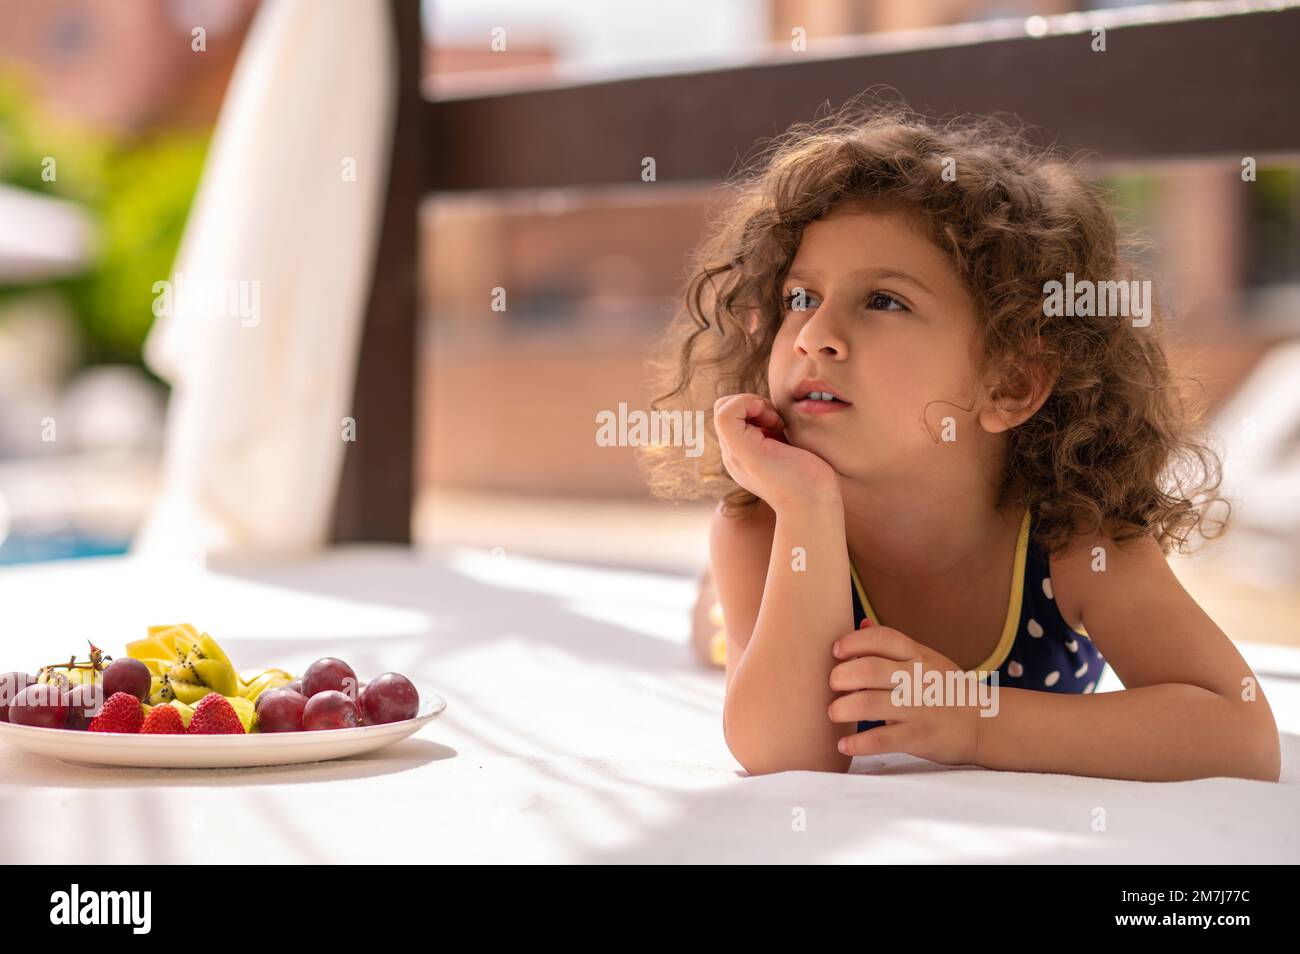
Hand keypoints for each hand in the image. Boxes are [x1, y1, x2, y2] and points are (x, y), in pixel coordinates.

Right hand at [713, 393, 837, 511]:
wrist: (814, 504)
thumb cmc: (813, 479)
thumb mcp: (789, 450)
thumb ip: (777, 435)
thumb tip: (780, 416)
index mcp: (742, 456)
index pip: (731, 415)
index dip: (752, 407)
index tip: (778, 423)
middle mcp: (732, 456)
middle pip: (724, 409)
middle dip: (751, 404)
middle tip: (777, 422)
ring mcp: (733, 454)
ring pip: (723, 407)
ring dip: (754, 404)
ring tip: (778, 426)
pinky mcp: (740, 451)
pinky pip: (726, 412)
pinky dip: (750, 404)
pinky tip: (775, 424)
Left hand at [826, 619, 986, 765]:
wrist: (985, 724)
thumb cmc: (946, 689)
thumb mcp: (926, 659)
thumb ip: (893, 645)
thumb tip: (862, 623)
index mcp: (918, 656)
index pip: (882, 638)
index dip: (853, 642)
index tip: (836, 651)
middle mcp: (917, 678)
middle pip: (870, 670)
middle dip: (841, 676)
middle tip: (832, 685)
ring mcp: (918, 708)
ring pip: (870, 704)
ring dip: (843, 708)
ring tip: (833, 712)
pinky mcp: (918, 737)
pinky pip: (882, 740)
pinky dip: (858, 743)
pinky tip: (844, 744)